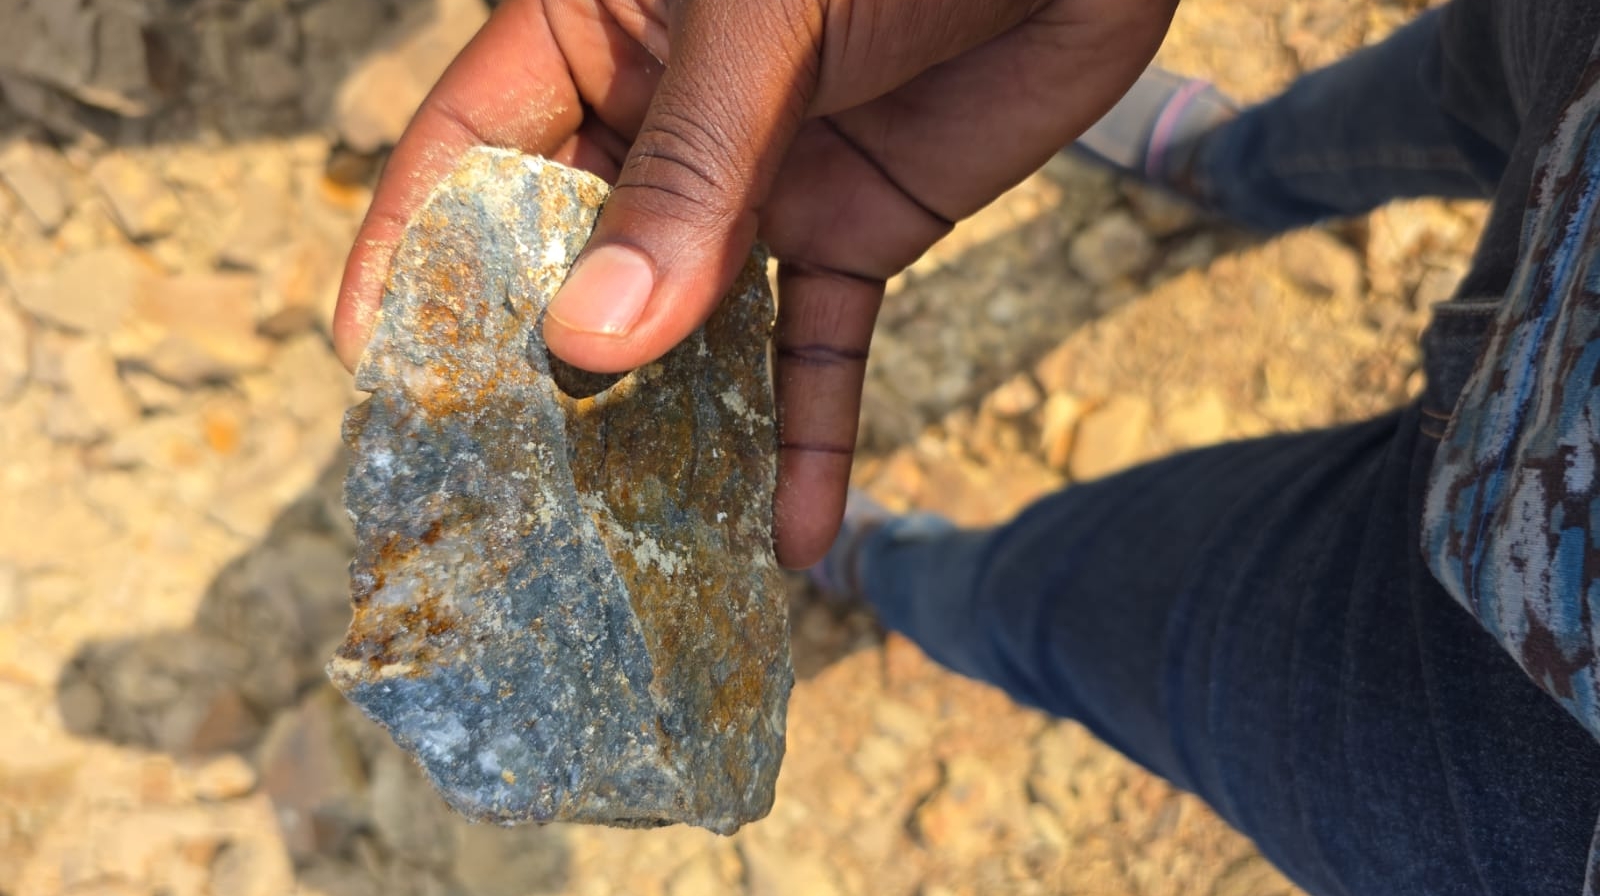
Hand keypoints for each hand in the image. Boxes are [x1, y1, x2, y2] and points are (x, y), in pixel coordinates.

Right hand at [332, 0, 1176, 567]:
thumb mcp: (771, 19)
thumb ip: (692, 173)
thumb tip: (597, 341)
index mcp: (603, 26)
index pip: (474, 145)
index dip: (415, 248)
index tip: (372, 361)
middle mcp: (666, 113)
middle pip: (574, 253)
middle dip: (541, 366)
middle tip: (498, 486)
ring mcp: (762, 177)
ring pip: (692, 321)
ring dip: (669, 425)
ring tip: (627, 542)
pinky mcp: (862, 224)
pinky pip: (818, 345)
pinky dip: (811, 436)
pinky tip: (797, 535)